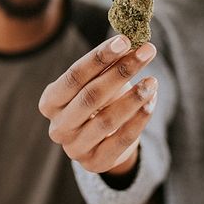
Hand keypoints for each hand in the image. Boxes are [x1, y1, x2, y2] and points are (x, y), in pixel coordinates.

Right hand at [38, 34, 158, 173]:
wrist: (102, 141)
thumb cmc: (98, 101)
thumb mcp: (97, 81)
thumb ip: (108, 63)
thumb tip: (132, 40)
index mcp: (50, 102)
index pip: (74, 76)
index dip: (99, 57)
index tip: (125, 40)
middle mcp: (58, 127)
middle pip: (91, 96)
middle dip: (122, 71)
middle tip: (147, 52)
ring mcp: (75, 148)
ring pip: (107, 120)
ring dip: (134, 97)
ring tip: (152, 81)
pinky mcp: (96, 163)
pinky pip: (122, 139)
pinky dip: (139, 119)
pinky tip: (152, 101)